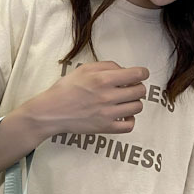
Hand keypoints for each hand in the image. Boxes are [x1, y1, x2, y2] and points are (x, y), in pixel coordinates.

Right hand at [22, 62, 149, 137]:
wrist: (51, 112)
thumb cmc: (65, 89)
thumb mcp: (84, 69)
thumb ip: (107, 65)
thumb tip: (124, 70)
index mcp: (104, 79)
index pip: (137, 74)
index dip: (142, 73)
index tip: (140, 75)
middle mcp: (108, 96)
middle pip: (140, 91)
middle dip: (138, 88)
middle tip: (129, 89)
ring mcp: (108, 114)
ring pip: (137, 107)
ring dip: (134, 103)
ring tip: (125, 102)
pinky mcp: (105, 128)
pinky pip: (129, 126)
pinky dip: (130, 120)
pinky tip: (123, 116)